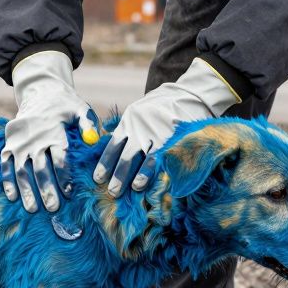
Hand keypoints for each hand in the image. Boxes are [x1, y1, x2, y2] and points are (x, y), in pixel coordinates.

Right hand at [2, 51, 98, 212]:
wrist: (40, 92)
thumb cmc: (65, 106)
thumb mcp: (80, 109)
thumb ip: (88, 125)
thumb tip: (93, 142)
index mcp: (53, 131)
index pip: (59, 158)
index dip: (64, 177)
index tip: (69, 193)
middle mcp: (34, 138)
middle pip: (40, 168)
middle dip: (46, 190)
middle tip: (53, 208)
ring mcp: (19, 142)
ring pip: (21, 170)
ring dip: (27, 191)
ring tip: (34, 209)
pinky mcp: (8, 144)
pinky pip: (5, 165)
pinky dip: (8, 181)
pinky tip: (13, 197)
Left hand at [94, 58, 240, 196]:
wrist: (189, 95)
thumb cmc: (160, 109)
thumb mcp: (138, 114)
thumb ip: (127, 132)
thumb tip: (112, 157)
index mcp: (129, 122)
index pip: (113, 146)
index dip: (105, 164)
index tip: (98, 179)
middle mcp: (142, 129)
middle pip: (127, 157)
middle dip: (119, 176)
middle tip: (113, 192)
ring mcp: (160, 135)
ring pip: (147, 161)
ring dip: (139, 178)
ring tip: (135, 189)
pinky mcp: (176, 140)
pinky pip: (166, 160)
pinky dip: (161, 173)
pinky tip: (158, 183)